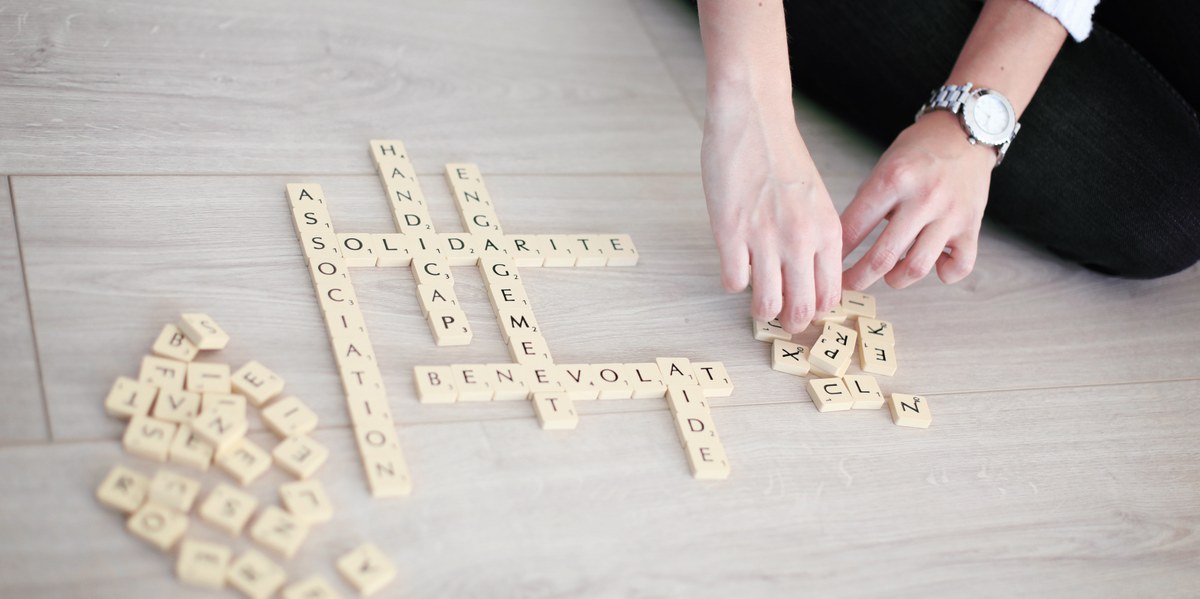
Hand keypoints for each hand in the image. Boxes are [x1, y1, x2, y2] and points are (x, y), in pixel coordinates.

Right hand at [702, 94, 842, 332]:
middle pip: (801, 308)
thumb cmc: (781, 155)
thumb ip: (816, 237)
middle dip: (791, 321)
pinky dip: (733, 281)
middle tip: (781, 319)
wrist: (754, 119)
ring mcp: (765, 239)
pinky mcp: (731, 234)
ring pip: (766, 305)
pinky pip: (734, 282)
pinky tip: (734, 266)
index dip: (816, 309)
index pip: (830, 294)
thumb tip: (807, 275)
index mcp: (827, 231)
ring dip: (760, 310)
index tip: (805, 309)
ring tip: (757, 300)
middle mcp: (800, 240)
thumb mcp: (816, 199)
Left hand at [841, 111, 994, 289]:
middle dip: (859, 278)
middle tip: (849, 284)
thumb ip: (868, 202)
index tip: (827, 264)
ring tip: (889, 275)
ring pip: (917, 267)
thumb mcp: (884, 166)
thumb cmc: (920, 151)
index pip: (854, 228)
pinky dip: (944, 273)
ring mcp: (950, 214)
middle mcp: (923, 198)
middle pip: (883, 256)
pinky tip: (934, 264)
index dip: (835, 253)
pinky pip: (959, 266)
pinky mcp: (972, 225)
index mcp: (893, 180)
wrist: (967, 132)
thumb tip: (846, 243)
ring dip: (896, 280)